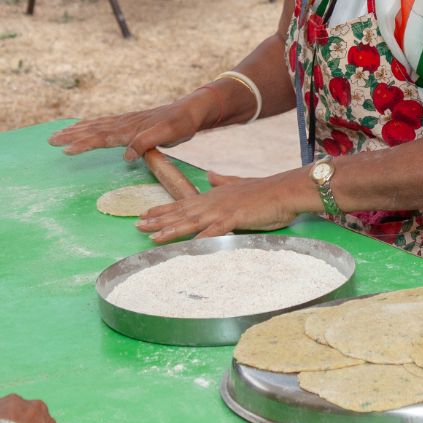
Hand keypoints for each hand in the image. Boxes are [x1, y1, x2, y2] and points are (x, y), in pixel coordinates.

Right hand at [51, 94, 213, 159]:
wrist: (191, 110)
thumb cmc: (181, 124)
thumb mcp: (168, 134)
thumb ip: (146, 143)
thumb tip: (126, 155)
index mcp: (130, 129)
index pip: (102, 137)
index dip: (83, 144)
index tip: (66, 149)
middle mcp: (124, 123)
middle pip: (92, 130)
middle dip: (71, 136)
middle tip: (50, 140)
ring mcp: (126, 122)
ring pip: (95, 126)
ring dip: (77, 131)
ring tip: (58, 134)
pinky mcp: (130, 123)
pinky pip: (104, 124)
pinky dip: (90, 126)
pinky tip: (84, 127)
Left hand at [134, 170, 308, 243]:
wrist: (286, 191)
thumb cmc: (266, 191)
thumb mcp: (241, 184)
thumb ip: (223, 181)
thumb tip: (210, 177)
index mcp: (214, 196)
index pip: (183, 203)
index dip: (163, 210)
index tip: (145, 215)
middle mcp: (213, 202)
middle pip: (180, 213)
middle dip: (158, 220)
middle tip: (137, 226)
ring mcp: (222, 211)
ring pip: (190, 222)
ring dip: (171, 230)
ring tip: (152, 237)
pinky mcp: (234, 219)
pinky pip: (213, 232)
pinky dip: (199, 239)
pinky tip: (187, 246)